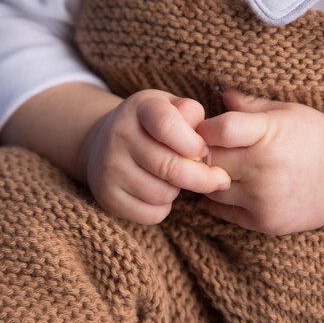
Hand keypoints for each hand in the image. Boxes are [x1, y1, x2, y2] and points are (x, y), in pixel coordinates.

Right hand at [79, 89, 230, 224]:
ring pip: (163, 193)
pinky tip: (160, 192)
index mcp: (140, 108)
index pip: (167, 125)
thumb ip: (193, 116)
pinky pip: (151, 214)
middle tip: (219, 179)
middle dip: (202, 177)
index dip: (193, 143)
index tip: (205, 151)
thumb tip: (203, 143)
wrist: (104, 142)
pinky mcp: (108, 196)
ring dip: (179, 191)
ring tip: (176, 179)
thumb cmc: (152, 125)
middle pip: (169, 166)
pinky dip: (164, 208)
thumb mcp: (172, 107)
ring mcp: (110, 167)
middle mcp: (119, 135)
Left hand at [196, 89, 323, 234]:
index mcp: (269, 132)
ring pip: (211, 188)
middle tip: (200, 151)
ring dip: (208, 178)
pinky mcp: (263, 221)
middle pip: (209, 161)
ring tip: (215, 168)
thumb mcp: (287, 110)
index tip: (205, 129)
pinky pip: (221, 211)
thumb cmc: (315, 137)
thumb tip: (218, 92)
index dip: (204, 129)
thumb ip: (249, 104)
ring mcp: (263, 198)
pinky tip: (225, 187)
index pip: (219, 130)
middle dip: (201, 154)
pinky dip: (215, 200)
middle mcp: (264, 167)